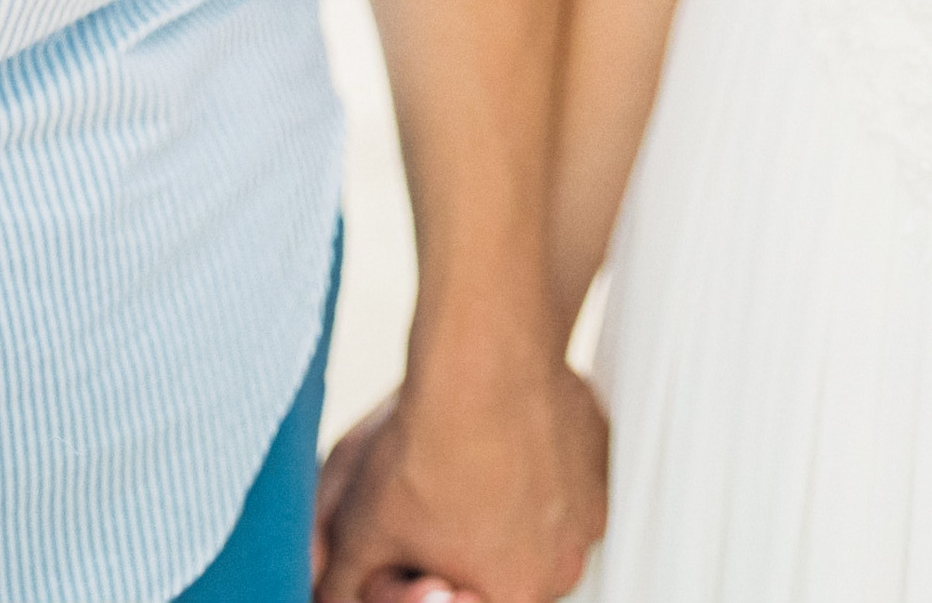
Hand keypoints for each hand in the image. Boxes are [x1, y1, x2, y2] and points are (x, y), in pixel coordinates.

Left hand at [313, 360, 606, 602]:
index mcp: (511, 598)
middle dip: (472, 548)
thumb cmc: (426, 443)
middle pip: (506, 571)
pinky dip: (538, 465)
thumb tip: (331, 592)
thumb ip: (344, 584)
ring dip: (506, 507)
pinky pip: (566, 478)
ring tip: (465, 460)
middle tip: (438, 497)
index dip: (430, 576)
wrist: (480, 353)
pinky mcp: (599, 455)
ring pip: (539, 525)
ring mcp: (588, 508)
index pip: (463, 600)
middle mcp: (562, 565)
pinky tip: (497, 433)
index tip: (417, 550)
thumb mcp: (356, 530)